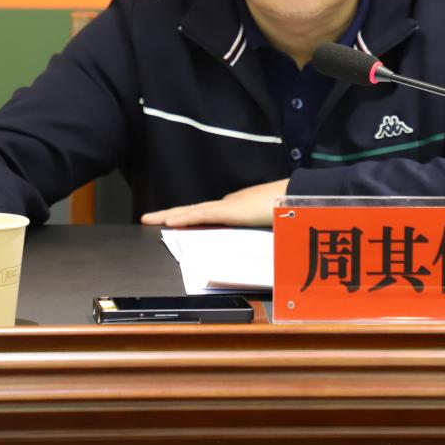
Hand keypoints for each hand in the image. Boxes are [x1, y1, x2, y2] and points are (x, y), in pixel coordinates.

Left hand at [140, 179, 288, 228]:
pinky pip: (202, 215)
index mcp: (233, 208)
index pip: (203, 214)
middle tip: (148, 218)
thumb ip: (254, 233)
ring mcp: (226, 206)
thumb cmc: (286, 211)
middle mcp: (226, 204)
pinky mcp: (229, 210)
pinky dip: (185, 218)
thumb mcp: (266, 226)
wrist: (296, 198)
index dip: (185, 217)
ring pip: (191, 211)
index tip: (171, 222)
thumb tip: (251, 247)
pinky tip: (170, 221)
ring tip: (150, 219)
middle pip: (191, 210)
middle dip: (169, 215)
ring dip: (170, 216)